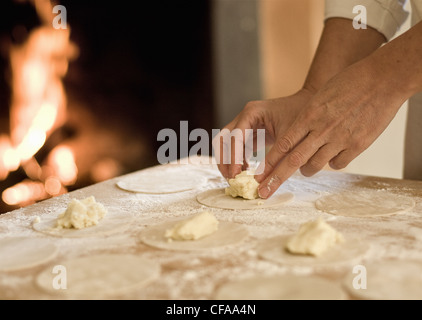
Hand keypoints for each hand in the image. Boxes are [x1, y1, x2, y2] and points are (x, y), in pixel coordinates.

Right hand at [212, 89, 313, 179]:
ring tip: (237, 177)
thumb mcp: (290, 139)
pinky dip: (236, 160)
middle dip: (224, 160)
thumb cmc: (301, 116)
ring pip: (226, 144)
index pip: (235, 137)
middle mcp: (244, 117)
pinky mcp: (248, 132)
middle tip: (231, 179)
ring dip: (228, 161)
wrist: (308, 105)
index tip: (235, 175)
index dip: (233, 157)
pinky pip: (235, 147)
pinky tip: (245, 171)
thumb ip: (277, 160)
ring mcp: (244, 124)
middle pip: (222, 139)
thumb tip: (267, 182)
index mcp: (251, 112)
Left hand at [257, 57, 406, 197]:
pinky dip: (332, 163)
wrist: (382, 79)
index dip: (270, 162)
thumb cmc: (350, 83)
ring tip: (305, 170)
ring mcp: (340, 138)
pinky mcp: (358, 145)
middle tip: (263, 191)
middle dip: (276, 178)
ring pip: (315, 165)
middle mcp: (322, 129)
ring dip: (306, 170)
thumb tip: (296, 137)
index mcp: (309, 115)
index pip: (284, 144)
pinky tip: (333, 156)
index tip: (259, 174)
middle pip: (294, 160)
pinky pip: (338, 163)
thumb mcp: (321, 97)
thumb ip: (307, 118)